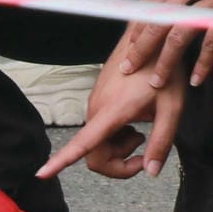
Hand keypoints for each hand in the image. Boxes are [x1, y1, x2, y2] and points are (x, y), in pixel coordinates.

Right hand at [41, 30, 170, 179]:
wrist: (151, 37)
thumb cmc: (162, 70)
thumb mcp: (172, 108)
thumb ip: (162, 142)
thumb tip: (151, 171)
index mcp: (111, 112)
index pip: (81, 144)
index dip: (60, 162)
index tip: (41, 174)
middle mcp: (96, 108)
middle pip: (95, 155)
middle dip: (120, 163)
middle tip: (144, 150)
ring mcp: (96, 102)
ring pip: (99, 143)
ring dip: (120, 147)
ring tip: (142, 130)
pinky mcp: (99, 98)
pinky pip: (100, 129)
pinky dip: (117, 134)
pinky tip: (135, 120)